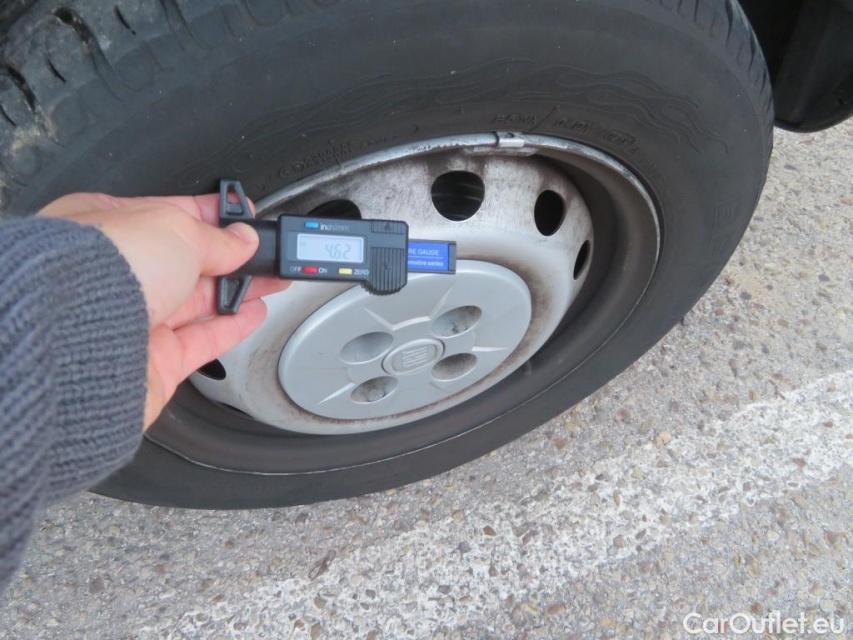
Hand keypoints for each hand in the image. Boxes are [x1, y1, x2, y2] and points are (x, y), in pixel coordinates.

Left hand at [40, 192, 288, 428]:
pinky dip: (231, 326)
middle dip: (230, 256)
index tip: (242, 215)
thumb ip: (215, 237)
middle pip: (185, 262)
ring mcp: (133, 319)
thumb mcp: (174, 230)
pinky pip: (200, 340)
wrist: (79, 341)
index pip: (167, 215)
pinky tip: (253, 313)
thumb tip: (242, 240)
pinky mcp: (152, 360)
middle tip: (267, 252)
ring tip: (273, 280)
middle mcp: (115, 274)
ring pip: (196, 301)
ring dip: (238, 290)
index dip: (208, 214)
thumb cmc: (100, 271)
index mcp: (106, 226)